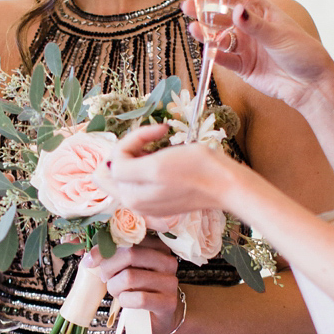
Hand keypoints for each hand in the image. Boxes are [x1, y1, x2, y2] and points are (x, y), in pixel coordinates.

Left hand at [89, 236, 181, 333]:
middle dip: (109, 268)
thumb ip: (109, 257)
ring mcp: (170, 281)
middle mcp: (167, 260)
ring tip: (117, 291)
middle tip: (106, 278)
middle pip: (130, 254)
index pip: (128, 238)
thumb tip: (89, 259)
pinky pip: (139, 298)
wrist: (156, 315)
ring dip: (115, 287)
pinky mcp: (168, 302)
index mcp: (157, 246)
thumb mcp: (125, 268)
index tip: (92, 261)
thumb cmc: (138, 288)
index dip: (104, 250)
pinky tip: (126, 301)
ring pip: (130, 277)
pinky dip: (125, 301)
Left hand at [109, 124, 252, 219]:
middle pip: (115, 168)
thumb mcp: (156, 165)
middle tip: (153, 138)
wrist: (225, 185)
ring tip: (160, 147)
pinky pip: (141, 180)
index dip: (132, 140)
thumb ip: (124, 168)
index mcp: (129, 195)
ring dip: (139, 154)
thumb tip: (109, 166)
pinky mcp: (158, 200)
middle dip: (131, 148)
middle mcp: (134, 202)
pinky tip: (165, 159)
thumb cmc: (196, 171)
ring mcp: (146, 203)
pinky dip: (148, 165)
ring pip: (127, 172)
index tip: (156, 131)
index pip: (113, 160)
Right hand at [176, 0, 333, 110]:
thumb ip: (255, 24)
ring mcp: (245, 46)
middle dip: (202, 9)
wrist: (310, 85)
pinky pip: (225, 59)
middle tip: (186, 5)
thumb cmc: (303, 53)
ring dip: (205, 32)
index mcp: (260, 11)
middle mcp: (249, 26)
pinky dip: (216, 56)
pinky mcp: (242, 66)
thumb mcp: (280, 35)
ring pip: (219, 37)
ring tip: (194, 29)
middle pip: (220, 14)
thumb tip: (236, 10)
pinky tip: (209, 52)